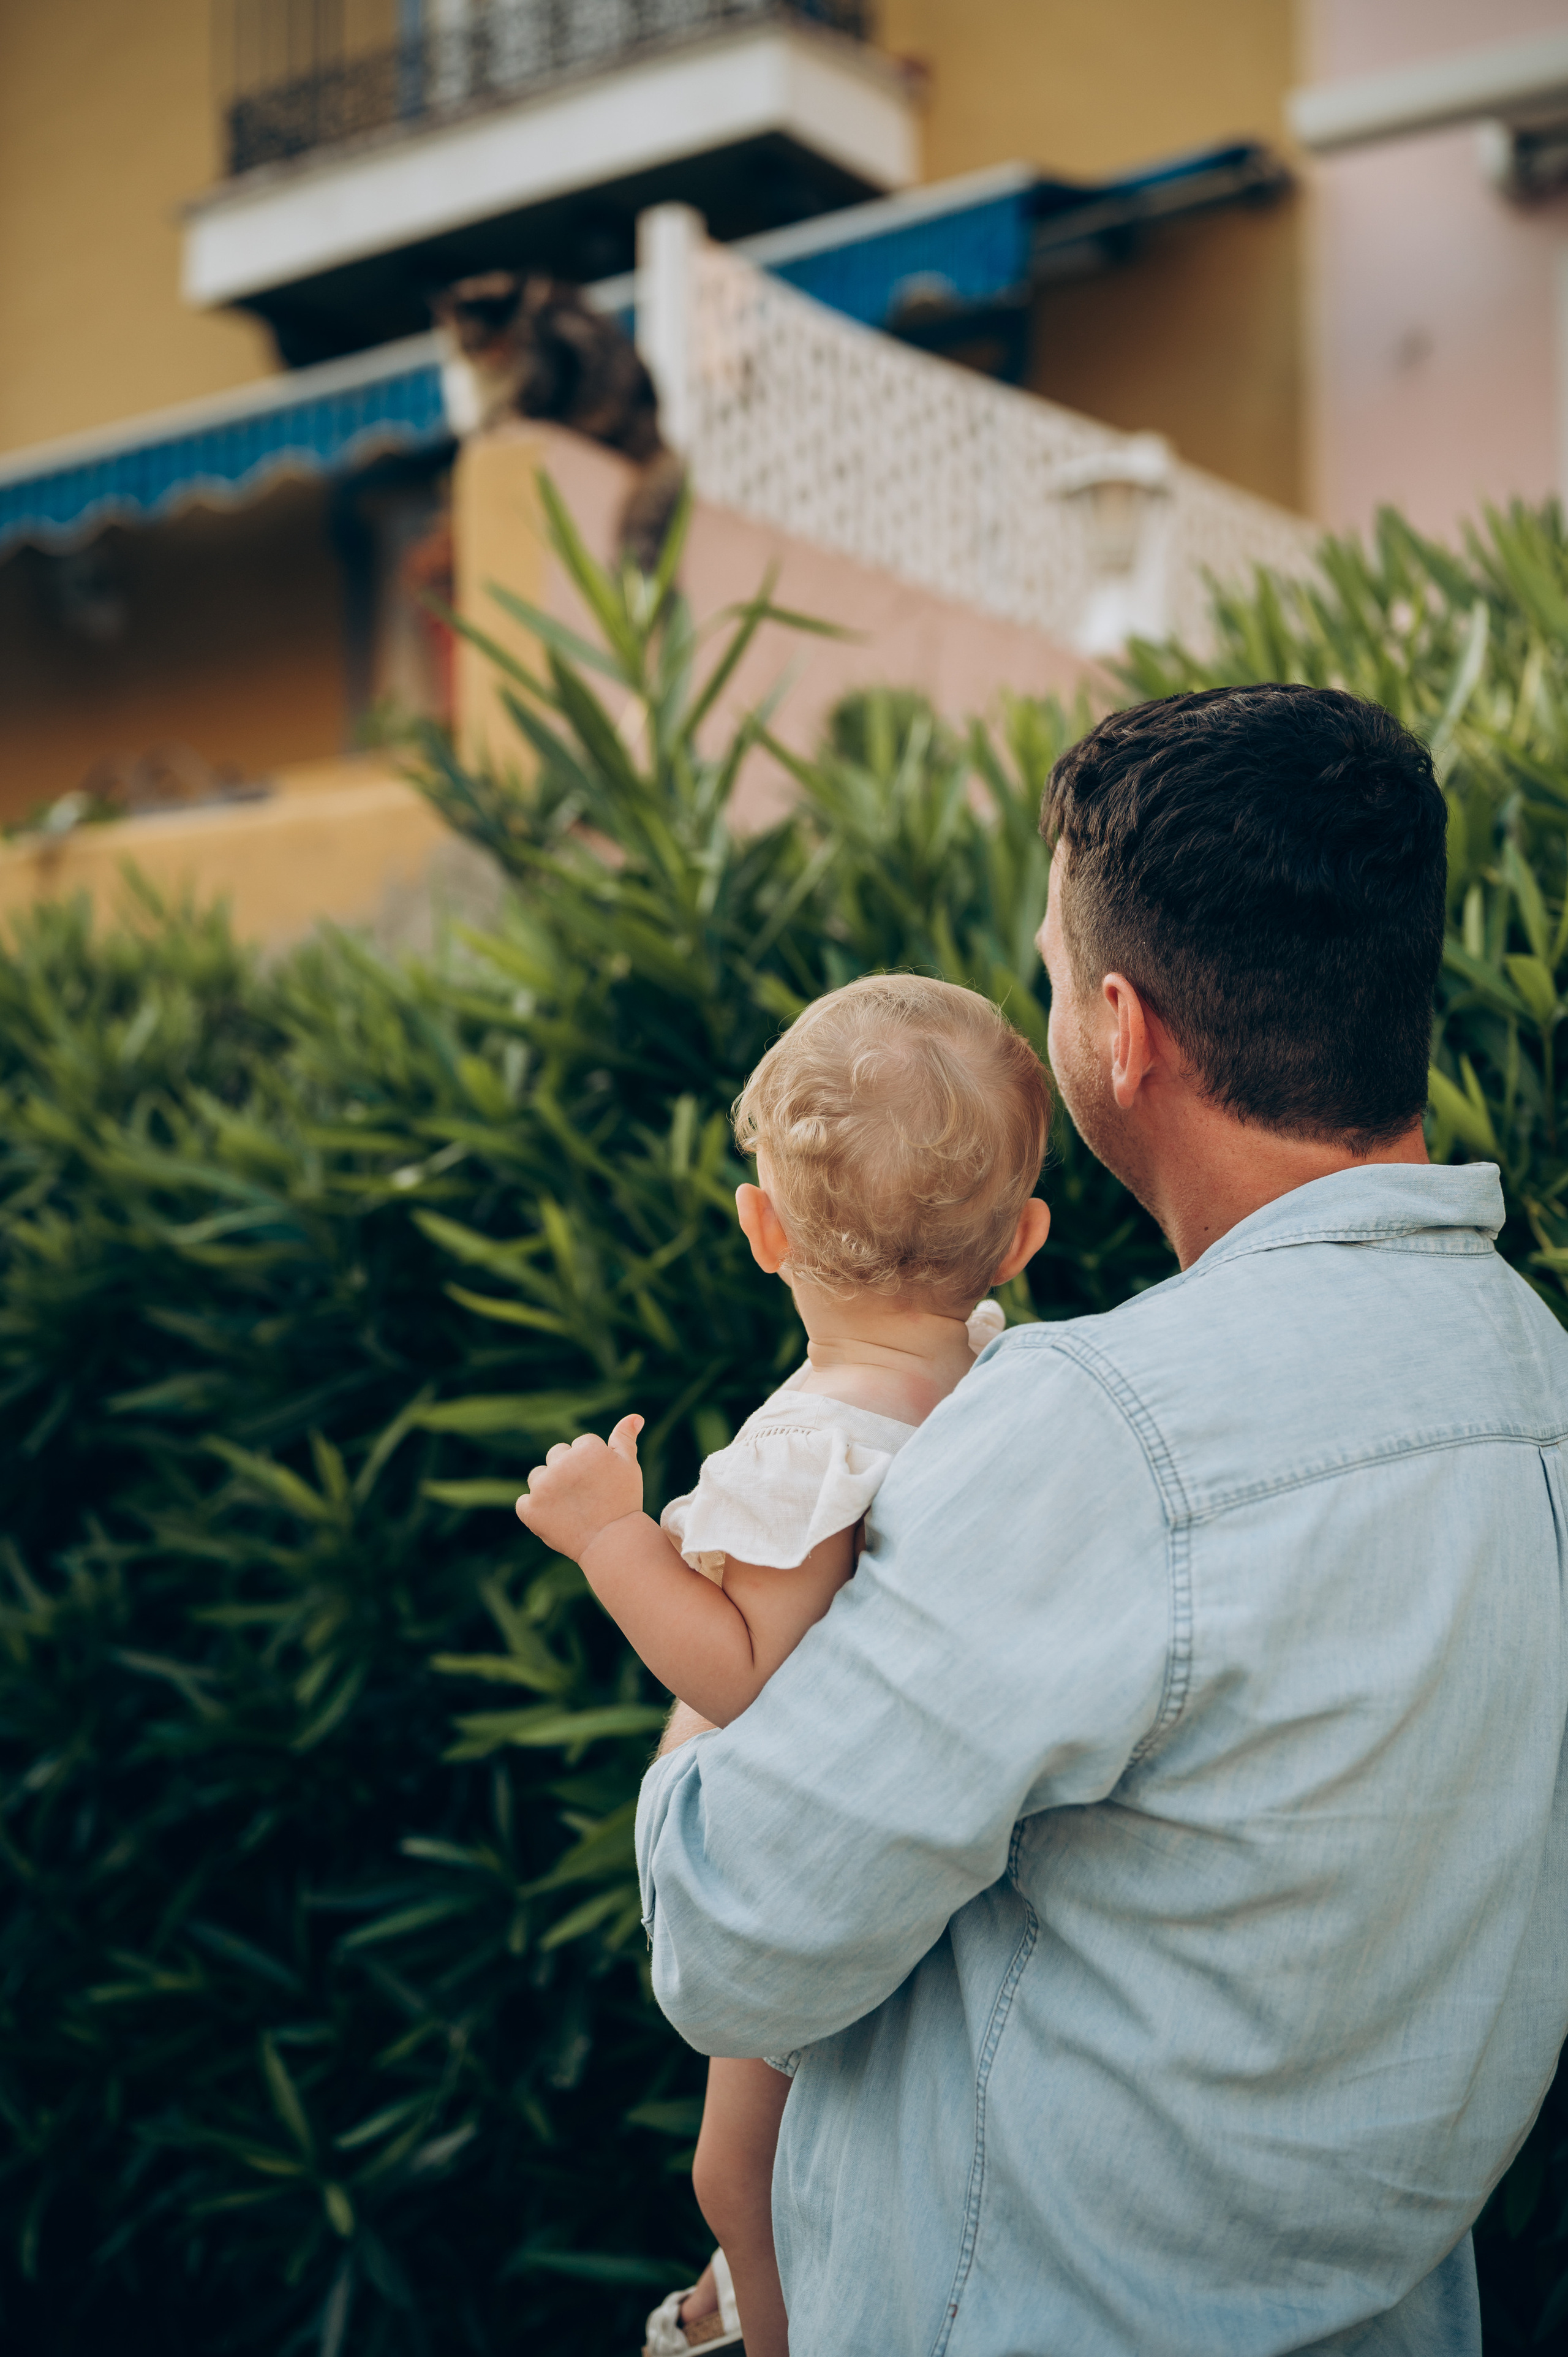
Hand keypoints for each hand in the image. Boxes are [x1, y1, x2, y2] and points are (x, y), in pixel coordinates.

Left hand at [516, 1416, 643, 1562]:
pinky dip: (535, 1510)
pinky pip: (524, 1502)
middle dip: (568, 1470)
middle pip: (557, 1454)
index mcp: (585, 1449)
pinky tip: (555, 1518)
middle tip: (586, 1495)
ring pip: (538, 1475)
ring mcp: (542, 1487)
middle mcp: (561, 1463)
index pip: (581, 1444)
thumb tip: (635, 1416)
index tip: (601, 1482)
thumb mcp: (629, 1466)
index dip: (593, 1465)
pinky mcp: (529, 1510)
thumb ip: (625, 1439)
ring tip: (570, 1507)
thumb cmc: (624, 1502)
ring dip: (548, 1486)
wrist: (612, 1544)